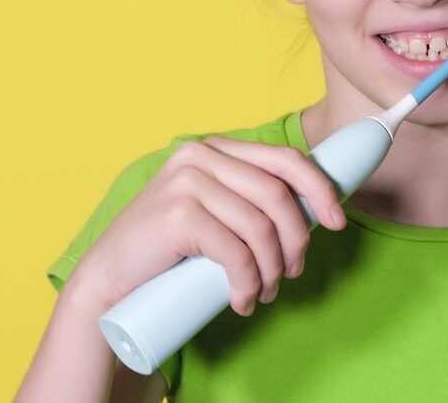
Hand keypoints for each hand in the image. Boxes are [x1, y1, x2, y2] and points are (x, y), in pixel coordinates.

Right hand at [69, 136, 346, 315]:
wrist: (111, 277)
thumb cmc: (168, 249)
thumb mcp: (213, 211)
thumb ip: (247, 199)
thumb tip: (311, 212)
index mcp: (215, 148)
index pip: (284, 159)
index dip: (319, 189)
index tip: (337, 223)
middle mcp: (201, 155)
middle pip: (278, 194)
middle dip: (297, 240)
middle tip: (292, 273)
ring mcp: (187, 182)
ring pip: (261, 227)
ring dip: (272, 270)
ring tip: (263, 292)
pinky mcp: (178, 215)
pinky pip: (236, 252)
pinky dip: (248, 282)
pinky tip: (242, 299)